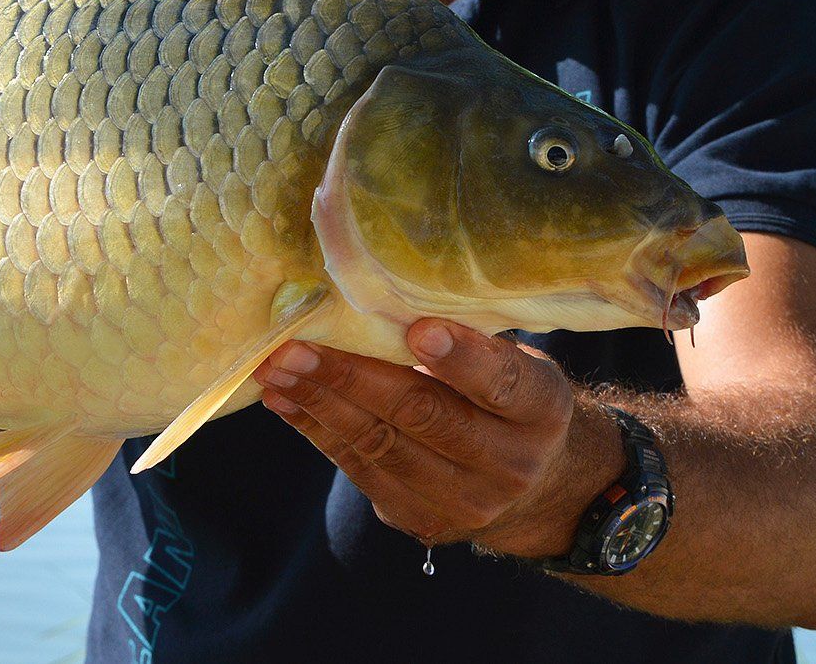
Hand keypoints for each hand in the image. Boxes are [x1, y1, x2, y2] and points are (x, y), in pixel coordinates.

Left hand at [251, 318, 621, 556]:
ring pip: (382, 446)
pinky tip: (284, 399)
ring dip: (318, 405)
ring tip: (274, 369)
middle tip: (297, 348)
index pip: (502, 383)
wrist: (533, 485)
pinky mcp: (423, 521)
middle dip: (353, 379)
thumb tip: (377, 293)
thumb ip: (464, 338)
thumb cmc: (505, 396)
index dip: (461, 358)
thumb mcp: (511, 360)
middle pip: (425, 417)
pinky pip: (361, 470)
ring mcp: (466, 503)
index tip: (419, 329)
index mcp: (541, 410)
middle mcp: (510, 464)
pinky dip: (316, 431)